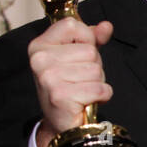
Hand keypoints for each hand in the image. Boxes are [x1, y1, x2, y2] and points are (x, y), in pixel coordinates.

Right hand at [28, 18, 112, 146]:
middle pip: (90, 51)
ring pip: (96, 70)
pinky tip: (87, 100)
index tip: (80, 53)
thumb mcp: (79, 57)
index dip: (86, 38)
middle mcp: (40, 60)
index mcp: (39, 45)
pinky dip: (101, 95)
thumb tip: (106, 26)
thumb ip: (93, 39)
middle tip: (80, 79)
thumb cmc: (70, 85)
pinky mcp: (60, 96)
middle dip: (94, 66)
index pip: (72, 25)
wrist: (61, 121)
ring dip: (97, 81)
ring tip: (82, 89)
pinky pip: (99, 88)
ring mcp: (48, 78)